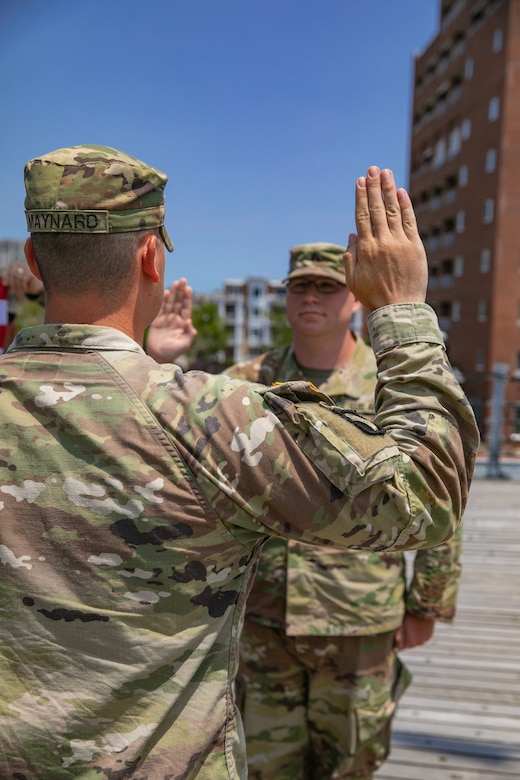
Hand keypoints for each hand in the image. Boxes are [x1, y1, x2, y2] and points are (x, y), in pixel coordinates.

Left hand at [1, 262, 43, 299]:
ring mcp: (27, 267)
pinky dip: (23, 286)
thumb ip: (9, 281)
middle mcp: (21, 263)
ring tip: (19, 291)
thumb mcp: (16, 282)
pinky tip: (25, 290)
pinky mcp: (32, 273)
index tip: (6, 284)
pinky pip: (24, 280)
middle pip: (12, 273)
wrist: (39, 286)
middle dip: (12, 283)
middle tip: (12, 290)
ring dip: (17, 286)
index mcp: (15, 264)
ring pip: (18, 277)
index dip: (6, 276)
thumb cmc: (25, 283)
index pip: (7, 268)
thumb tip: (4, 283)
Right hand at [146, 278, 197, 362]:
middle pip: (179, 303)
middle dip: (181, 292)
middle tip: (182, 280)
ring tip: (175, 283)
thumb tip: (190, 323)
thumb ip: (189, 336)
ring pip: (171, 304)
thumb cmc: (172, 353)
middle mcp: (176, 320)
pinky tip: (165, 292)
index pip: (186, 308)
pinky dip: (163, 301)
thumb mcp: (183, 345)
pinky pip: (161, 308)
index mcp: (183, 324)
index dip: (187, 298)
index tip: (188, 288)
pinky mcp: (158, 321)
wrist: (158, 357)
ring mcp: (167, 320)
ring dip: (173, 293)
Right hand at [344, 167, 427, 310]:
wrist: (399, 309)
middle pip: (377, 208)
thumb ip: (350, 257)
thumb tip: (352, 234)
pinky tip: (401, 192)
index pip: (362, 216)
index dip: (361, 197)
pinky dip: (405, 205)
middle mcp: (382, 242)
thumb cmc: (373, 297)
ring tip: (385, 173)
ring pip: (393, 210)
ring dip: (389, 190)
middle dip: (374, 187)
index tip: (360, 182)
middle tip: (372, 169)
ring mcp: (400, 243)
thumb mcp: (353, 280)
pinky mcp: (415, 247)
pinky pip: (409, 221)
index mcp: (365, 249)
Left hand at [395, 612, 434, 650]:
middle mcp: (418, 643)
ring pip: (416, 642)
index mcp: (410, 642)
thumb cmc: (410, 615)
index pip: (401, 647)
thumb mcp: (401, 625)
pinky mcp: (429, 636)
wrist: (424, 609)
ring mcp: (425, 639)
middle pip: (408, 645)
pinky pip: (422, 638)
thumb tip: (396, 650)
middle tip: (403, 628)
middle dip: (405, 639)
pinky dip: (419, 635)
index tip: (395, 635)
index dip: (397, 642)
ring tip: (411, 626)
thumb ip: (398, 638)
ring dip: (412, 637)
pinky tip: (417, 627)